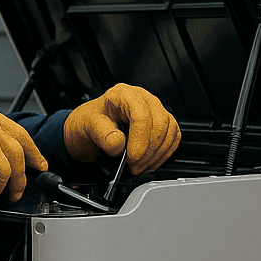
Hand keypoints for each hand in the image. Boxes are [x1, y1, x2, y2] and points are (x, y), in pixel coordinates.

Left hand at [63, 83, 179, 174]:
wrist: (89, 128)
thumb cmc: (89, 122)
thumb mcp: (87, 126)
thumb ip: (102, 135)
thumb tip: (118, 145)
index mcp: (123, 95)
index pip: (141, 116)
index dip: (140, 141)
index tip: (132, 158)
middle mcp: (142, 98)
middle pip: (159, 123)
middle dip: (148, 151)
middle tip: (134, 166)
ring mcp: (154, 109)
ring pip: (169, 130)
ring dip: (157, 154)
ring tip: (140, 166)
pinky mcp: (161, 122)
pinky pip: (173, 136)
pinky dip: (164, 152)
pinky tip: (151, 162)